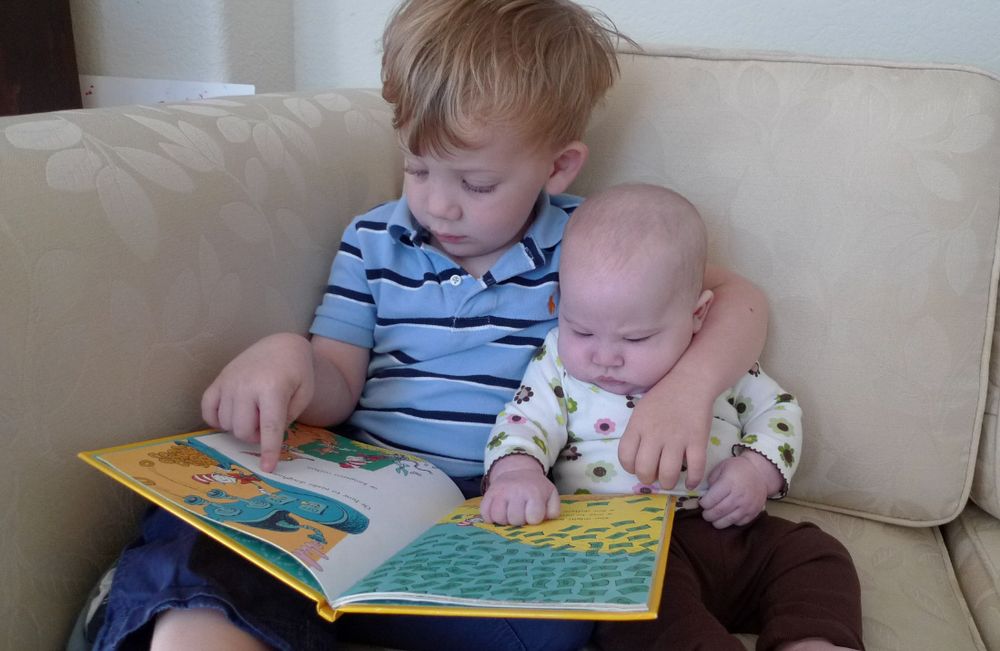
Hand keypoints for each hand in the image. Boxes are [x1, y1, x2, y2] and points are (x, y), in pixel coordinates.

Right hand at [201, 333, 315, 472]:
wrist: (281, 346)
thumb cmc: (297, 373)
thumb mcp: (304, 395)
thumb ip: (287, 418)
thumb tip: (265, 439)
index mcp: (273, 388)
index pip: (269, 427)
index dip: (269, 450)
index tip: (268, 468)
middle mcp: (246, 385)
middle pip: (242, 430)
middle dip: (255, 436)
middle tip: (266, 426)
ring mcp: (229, 382)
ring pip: (225, 424)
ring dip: (239, 427)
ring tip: (253, 415)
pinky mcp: (218, 380)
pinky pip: (207, 410)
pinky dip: (217, 420)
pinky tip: (231, 415)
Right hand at [480, 455, 559, 525]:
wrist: (517, 471)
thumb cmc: (536, 488)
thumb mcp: (550, 494)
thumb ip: (553, 509)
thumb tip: (546, 519)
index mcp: (534, 492)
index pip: (533, 518)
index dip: (533, 519)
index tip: (533, 514)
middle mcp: (516, 491)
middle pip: (515, 519)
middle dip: (519, 521)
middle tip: (521, 514)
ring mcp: (500, 492)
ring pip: (498, 517)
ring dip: (505, 520)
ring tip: (509, 514)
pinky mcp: (488, 494)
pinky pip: (485, 513)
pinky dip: (490, 517)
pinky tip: (498, 513)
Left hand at [618, 375, 712, 489]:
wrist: (691, 382)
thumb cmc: (664, 396)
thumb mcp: (641, 411)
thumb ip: (637, 432)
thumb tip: (636, 458)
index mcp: (638, 426)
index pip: (625, 456)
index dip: (630, 468)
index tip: (637, 467)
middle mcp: (655, 434)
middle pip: (645, 470)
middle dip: (648, 479)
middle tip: (654, 476)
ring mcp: (677, 438)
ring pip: (668, 474)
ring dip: (668, 483)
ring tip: (669, 481)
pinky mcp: (697, 441)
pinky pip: (695, 468)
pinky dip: (693, 481)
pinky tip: (691, 483)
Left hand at [699, 452, 778, 528]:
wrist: (760, 473)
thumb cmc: (738, 468)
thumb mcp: (722, 467)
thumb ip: (711, 480)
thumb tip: (704, 494)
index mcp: (729, 483)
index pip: (711, 500)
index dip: (703, 503)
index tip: (701, 502)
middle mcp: (738, 496)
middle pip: (718, 512)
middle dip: (707, 515)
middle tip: (705, 513)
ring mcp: (747, 506)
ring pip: (728, 521)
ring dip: (717, 522)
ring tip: (714, 518)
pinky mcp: (753, 513)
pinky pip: (738, 523)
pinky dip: (730, 522)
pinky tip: (727, 516)